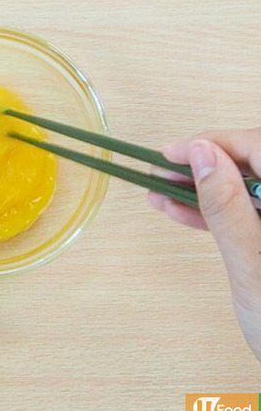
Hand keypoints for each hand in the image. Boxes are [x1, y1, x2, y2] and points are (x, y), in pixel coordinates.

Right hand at [148, 130, 260, 360]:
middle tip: (162, 170)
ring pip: (245, 189)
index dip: (217, 144)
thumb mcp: (253, 267)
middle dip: (206, 165)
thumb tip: (202, 154)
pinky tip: (177, 210)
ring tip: (159, 190)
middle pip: (253, 166)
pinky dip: (212, 212)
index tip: (175, 152)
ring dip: (202, 189)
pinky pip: (245, 214)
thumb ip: (228, 208)